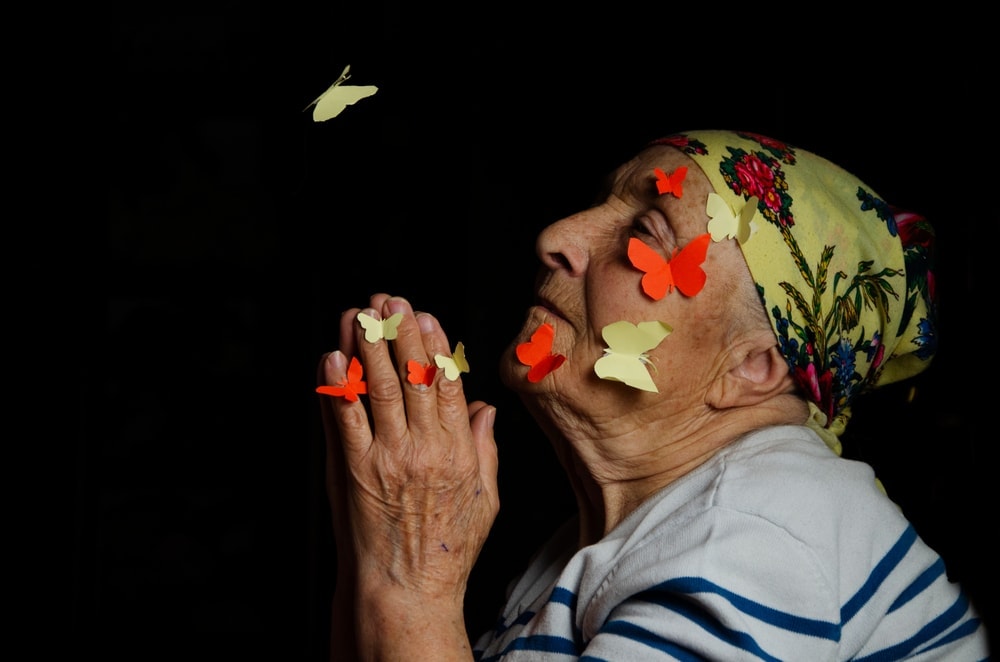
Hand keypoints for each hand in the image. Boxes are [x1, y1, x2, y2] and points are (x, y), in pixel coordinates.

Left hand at [317, 294, 499, 658]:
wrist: (406, 589)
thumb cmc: (448, 549)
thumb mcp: (485, 499)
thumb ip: (486, 450)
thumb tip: (486, 409)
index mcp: (459, 451)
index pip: (449, 385)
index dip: (437, 346)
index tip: (429, 316)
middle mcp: (425, 448)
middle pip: (414, 377)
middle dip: (401, 332)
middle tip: (391, 300)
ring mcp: (387, 458)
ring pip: (380, 390)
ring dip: (369, 347)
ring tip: (361, 313)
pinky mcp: (354, 471)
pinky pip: (344, 421)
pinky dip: (338, 388)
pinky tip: (333, 358)